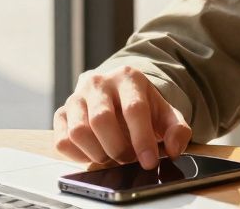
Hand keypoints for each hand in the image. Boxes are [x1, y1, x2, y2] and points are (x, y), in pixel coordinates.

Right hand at [53, 66, 191, 169]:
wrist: (118, 93)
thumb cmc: (142, 106)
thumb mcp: (165, 113)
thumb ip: (177, 130)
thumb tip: (174, 149)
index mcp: (128, 77)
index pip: (133, 108)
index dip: (142, 139)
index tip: (149, 161)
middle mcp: (98, 83)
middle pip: (101, 120)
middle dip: (117, 148)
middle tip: (128, 159)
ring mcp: (76, 97)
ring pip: (78, 132)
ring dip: (97, 154)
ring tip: (112, 157)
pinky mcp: (61, 113)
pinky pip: (62, 141)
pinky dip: (78, 156)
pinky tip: (95, 153)